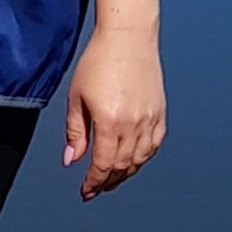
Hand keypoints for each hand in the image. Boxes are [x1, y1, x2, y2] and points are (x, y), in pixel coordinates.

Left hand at [63, 25, 164, 200]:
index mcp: (110, 122)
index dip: (93, 182)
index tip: (85, 192)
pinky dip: (142, 158)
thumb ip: (75, 132)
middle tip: (95, 190)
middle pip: (122, 166)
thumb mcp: (76, 97)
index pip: (103, 164)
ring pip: (139, 159)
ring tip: (111, 180)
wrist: (126, 40)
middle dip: (107, 181)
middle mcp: (134, 125)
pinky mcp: (159, 114)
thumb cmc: (97, 62)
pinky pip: (153, 146)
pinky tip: (131, 162)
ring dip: (125, 173)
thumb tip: (71, 160)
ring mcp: (150, 120)